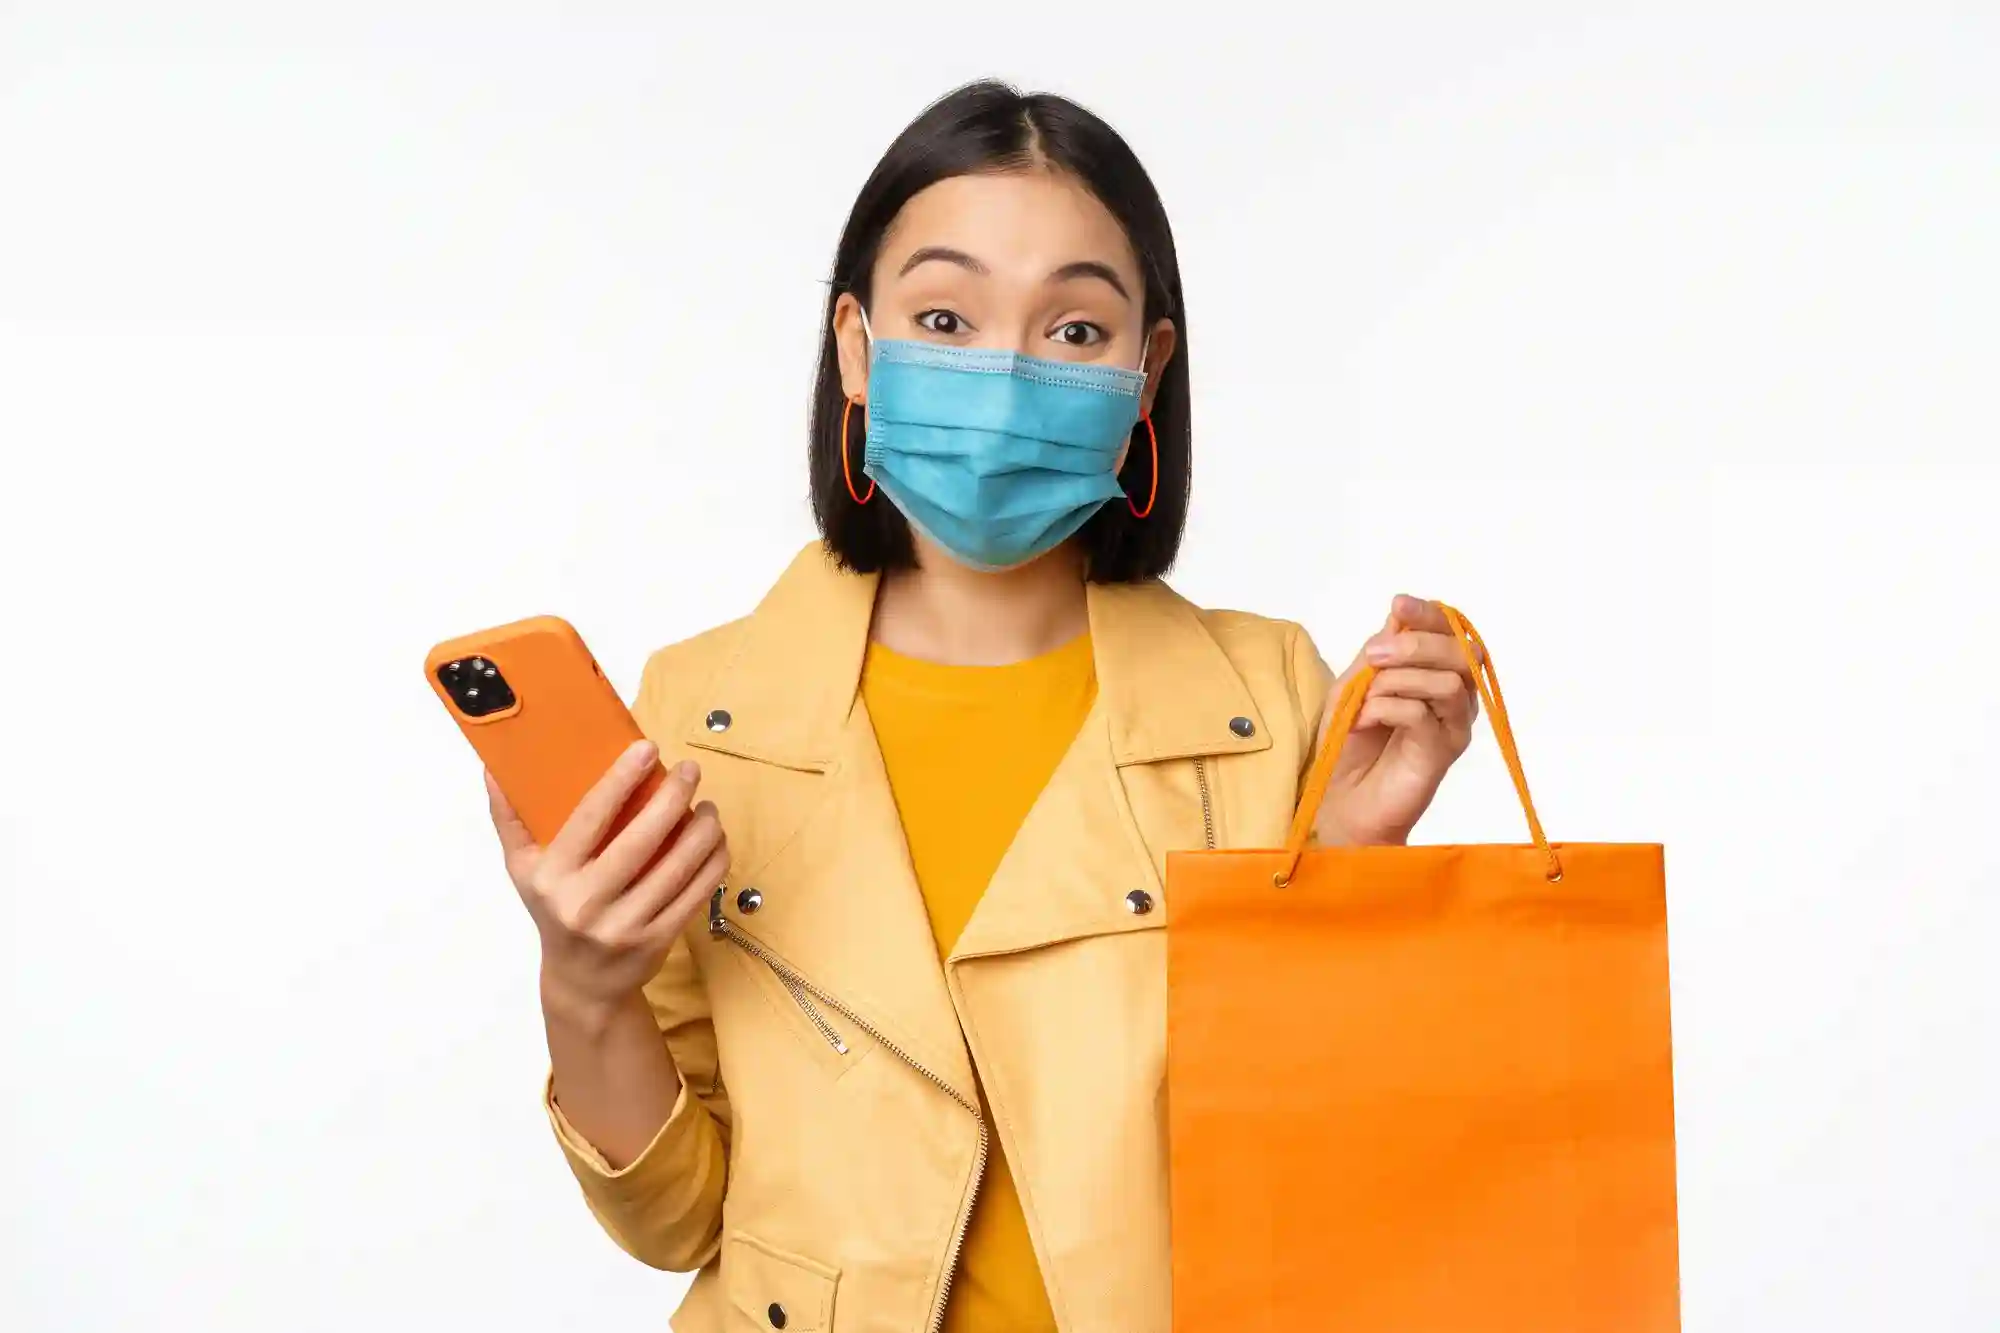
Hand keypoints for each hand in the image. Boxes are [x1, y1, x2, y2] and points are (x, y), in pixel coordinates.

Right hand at [487, 740, 729, 1011]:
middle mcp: (587, 903)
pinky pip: (696, 893)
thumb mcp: (523, 870)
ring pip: (678, 867)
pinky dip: (713, 861)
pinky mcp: (658, 940)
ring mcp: (626, 925)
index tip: (647, 748)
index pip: (590, 818)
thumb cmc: (553, 911)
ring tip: (708, 805)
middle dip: (673, 797)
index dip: (621, 780)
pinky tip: (716, 839)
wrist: (581, 983)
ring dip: (703, 829)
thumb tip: (494, 767)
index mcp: (553, 877)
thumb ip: (510, 818)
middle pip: (641, 840)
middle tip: (690, 769)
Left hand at [1312, 595, 1478, 846]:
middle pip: (1463, 653)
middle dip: (1416, 644)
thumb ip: (1379, 651)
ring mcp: (1453, 726)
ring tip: (1363, 698)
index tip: (1399, 603)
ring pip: (1450, 682)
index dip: (1429, 614)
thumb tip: (1400, 611)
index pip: (1451, 633)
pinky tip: (1363, 721)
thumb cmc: (1348, 742)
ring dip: (1398, 680)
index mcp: (1437, 675)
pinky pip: (1424, 715)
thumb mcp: (1354, 686)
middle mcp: (1456, 698)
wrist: (1340, 801)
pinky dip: (1387, 708)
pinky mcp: (1442, 754)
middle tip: (1374, 656)